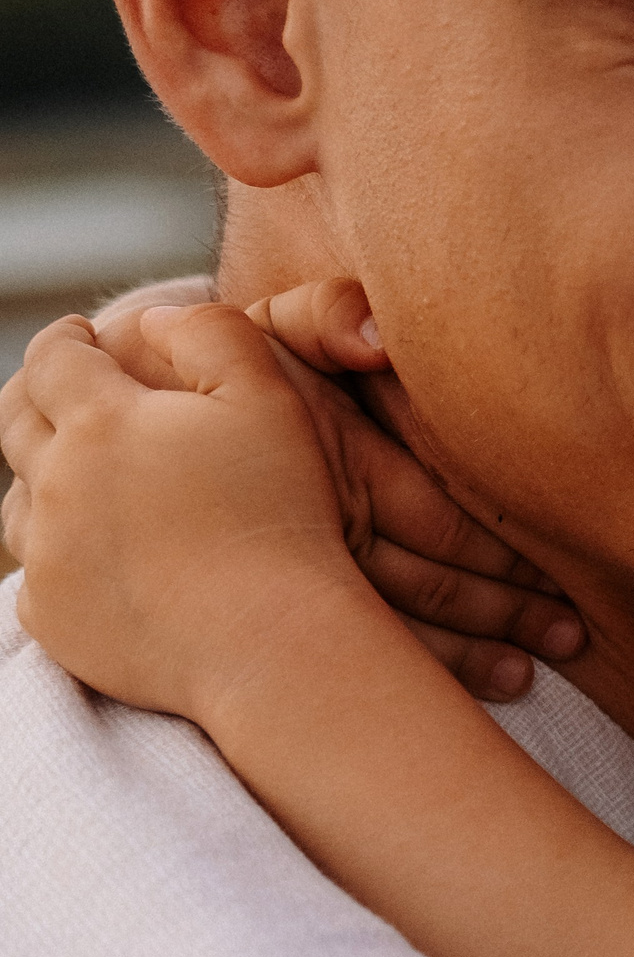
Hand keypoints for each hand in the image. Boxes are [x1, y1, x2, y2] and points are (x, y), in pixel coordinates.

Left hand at [1, 305, 369, 720]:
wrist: (272, 639)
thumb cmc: (283, 514)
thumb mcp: (270, 400)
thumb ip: (212, 334)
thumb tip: (152, 318)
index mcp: (102, 421)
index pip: (54, 358)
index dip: (67, 338)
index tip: (81, 333)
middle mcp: (56, 483)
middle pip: (16, 421)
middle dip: (38, 395)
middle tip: (65, 391)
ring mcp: (47, 555)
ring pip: (18, 498)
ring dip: (43, 476)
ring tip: (83, 478)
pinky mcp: (51, 616)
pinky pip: (36, 572)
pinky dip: (60, 554)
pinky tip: (101, 555)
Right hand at [91, 279, 586, 699]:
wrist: (145, 408)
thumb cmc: (234, 364)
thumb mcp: (274, 328)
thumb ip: (328, 316)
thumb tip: (375, 332)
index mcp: (335, 459)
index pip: (437, 516)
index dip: (502, 550)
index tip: (567, 578)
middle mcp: (322, 523)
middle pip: (425, 580)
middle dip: (500, 610)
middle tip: (574, 638)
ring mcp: (304, 566)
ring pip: (390, 625)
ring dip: (460, 653)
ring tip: (529, 678)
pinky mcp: (282, 597)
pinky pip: (352, 646)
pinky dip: (406, 671)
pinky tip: (454, 699)